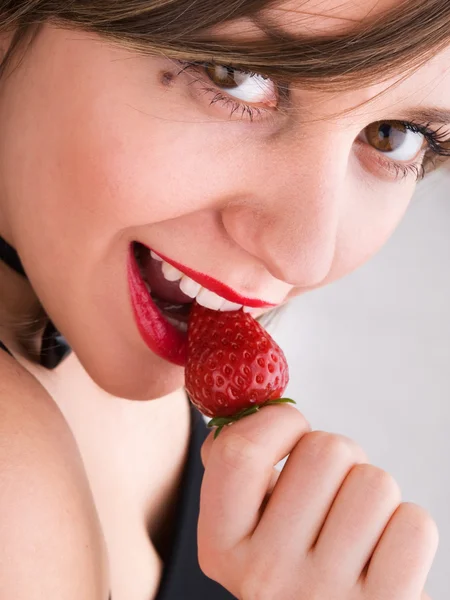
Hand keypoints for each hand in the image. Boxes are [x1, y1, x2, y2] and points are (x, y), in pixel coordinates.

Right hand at [199, 404, 437, 599]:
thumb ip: (235, 470)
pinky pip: (415, 525)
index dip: (277, 421)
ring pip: (375, 483)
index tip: (293, 428)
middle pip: (325, 451)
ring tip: (357, 526)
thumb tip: (244, 412)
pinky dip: (406, 527)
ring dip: (373, 494)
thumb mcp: (244, 527)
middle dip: (339, 456)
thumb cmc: (292, 564)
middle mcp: (265, 574)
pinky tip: (383, 552)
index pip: (241, 452)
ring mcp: (324, 594)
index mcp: (221, 545)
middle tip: (332, 488)